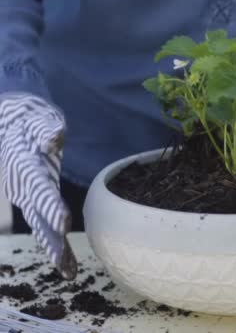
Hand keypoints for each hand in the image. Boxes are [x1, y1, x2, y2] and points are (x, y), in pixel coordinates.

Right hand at [0, 93, 76, 278]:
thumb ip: (46, 128)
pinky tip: (68, 267)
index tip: (65, 223)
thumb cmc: (28, 122)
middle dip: (52, 238)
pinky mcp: (33, 202)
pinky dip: (54, 245)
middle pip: (39, 216)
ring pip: (41, 227)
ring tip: (69, 271)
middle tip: (65, 259)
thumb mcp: (37, 120)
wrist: (9, 127)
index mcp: (27, 169)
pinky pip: (43, 226)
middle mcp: (25, 187)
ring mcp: (26, 197)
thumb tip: (56, 134)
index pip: (41, 190)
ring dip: (54, 249)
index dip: (52, 206)